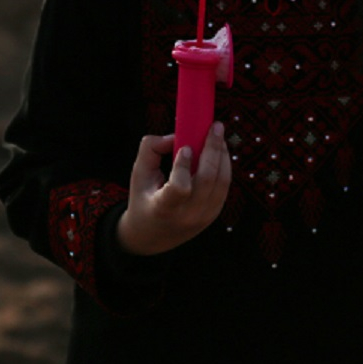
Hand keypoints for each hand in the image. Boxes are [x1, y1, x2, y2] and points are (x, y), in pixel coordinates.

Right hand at [115, 123, 233, 256]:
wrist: (152, 237)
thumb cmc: (143, 199)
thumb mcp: (138, 175)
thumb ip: (151, 149)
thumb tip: (177, 135)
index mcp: (163, 208)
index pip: (180, 188)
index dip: (184, 167)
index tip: (185, 148)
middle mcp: (187, 215)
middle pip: (208, 180)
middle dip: (213, 149)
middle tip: (215, 126)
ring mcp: (203, 217)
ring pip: (222, 181)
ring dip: (222, 154)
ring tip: (218, 134)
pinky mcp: (213, 214)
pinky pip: (224, 185)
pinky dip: (224, 165)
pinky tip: (219, 150)